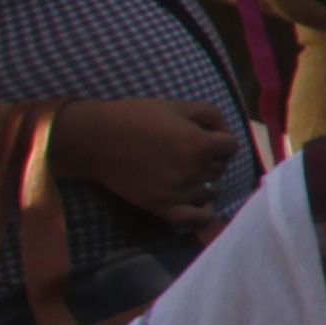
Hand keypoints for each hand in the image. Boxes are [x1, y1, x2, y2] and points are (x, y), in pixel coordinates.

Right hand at [57, 96, 238, 229]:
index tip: (204, 135)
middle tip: (189, 151)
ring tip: (188, 172)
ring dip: (206, 181)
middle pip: (220, 167)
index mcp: (199, 143)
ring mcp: (178, 191)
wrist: (95, 139)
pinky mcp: (161, 206)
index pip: (230, 146)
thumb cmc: (136, 116)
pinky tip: (200, 205)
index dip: (220, 138)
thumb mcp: (177, 105)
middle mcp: (193, 169)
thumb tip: (224, 131)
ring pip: (211, 190)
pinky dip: (202, 214)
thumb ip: (210, 114)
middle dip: (211, 158)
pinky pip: (194, 219)